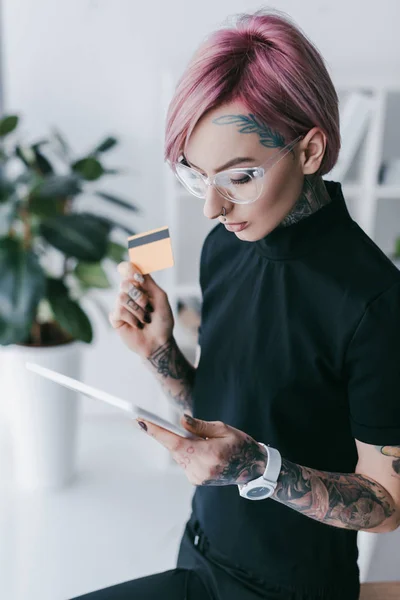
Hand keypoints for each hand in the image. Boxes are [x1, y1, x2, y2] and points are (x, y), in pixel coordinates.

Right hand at [109, 261, 174, 357]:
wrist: (159, 342)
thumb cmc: (162, 320)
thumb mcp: (160, 297)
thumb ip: (149, 281)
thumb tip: (136, 265)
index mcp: (139, 287)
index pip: (128, 270)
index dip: (129, 268)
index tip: (137, 275)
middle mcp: (129, 294)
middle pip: (124, 283)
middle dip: (139, 296)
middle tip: (148, 307)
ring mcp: (121, 306)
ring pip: (121, 298)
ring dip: (137, 310)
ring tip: (145, 319)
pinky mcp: (115, 319)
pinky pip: (118, 311)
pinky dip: (131, 318)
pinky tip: (137, 325)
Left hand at [135, 414, 267, 486]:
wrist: (252, 469)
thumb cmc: (240, 445)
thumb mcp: (224, 429)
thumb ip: (200, 426)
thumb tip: (181, 420)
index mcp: (208, 454)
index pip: (174, 442)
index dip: (155, 431)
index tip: (140, 421)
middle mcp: (200, 469)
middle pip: (174, 448)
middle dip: (170, 435)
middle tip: (176, 426)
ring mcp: (197, 477)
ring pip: (178, 454)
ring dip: (182, 444)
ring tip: (202, 441)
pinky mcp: (195, 480)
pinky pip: (184, 461)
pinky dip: (187, 452)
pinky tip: (201, 450)